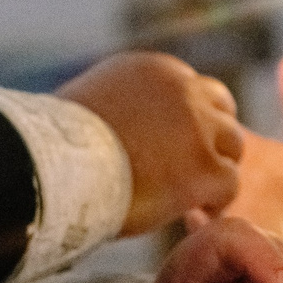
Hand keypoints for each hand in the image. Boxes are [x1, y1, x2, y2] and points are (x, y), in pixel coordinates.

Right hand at [59, 52, 245, 235]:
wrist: (50, 167)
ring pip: (232, 145)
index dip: (189, 119)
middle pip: (221, 108)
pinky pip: (229, 183)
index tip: (177, 145)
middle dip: (212, 137)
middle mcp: (181, 89)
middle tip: (197, 168)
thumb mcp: (85, 103)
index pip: (190, 88)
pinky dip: (216, 200)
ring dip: (216, 169)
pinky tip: (195, 212)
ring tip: (196, 195)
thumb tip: (109, 128)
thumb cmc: (53, 146)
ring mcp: (198, 126)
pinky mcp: (205, 166)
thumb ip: (115, 106)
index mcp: (152, 70)